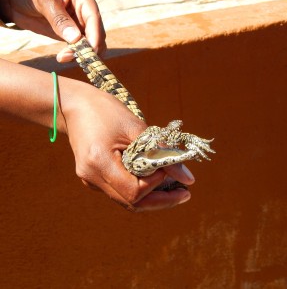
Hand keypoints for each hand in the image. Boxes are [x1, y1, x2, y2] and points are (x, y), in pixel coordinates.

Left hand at [0, 0, 105, 61]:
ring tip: (64, 57)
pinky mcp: (71, 35)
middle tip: (74, 56)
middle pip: (97, 32)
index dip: (95, 35)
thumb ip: (59, 18)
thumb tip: (76, 39)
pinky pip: (79, 48)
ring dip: (82, 54)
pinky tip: (63, 57)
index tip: (91, 50)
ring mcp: (78, 24)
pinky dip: (75, 55)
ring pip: (91, 43)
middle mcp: (83, 10)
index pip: (93, 16)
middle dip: (89, 47)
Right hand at [63, 82, 194, 211]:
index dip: (156, 183)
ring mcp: (91, 180)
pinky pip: (120, 191)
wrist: (75, 106)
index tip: (168, 167)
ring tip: (175, 190)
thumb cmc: (105, 111)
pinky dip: (140, 189)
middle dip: (161, 201)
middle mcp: (92, 178)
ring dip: (152, 197)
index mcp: (99, 163)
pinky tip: (155, 181)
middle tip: (185, 194)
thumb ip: (161, 151)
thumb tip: (188, 178)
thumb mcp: (135, 127)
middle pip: (131, 203)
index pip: (134, 190)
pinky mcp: (94, 178)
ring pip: (126, 200)